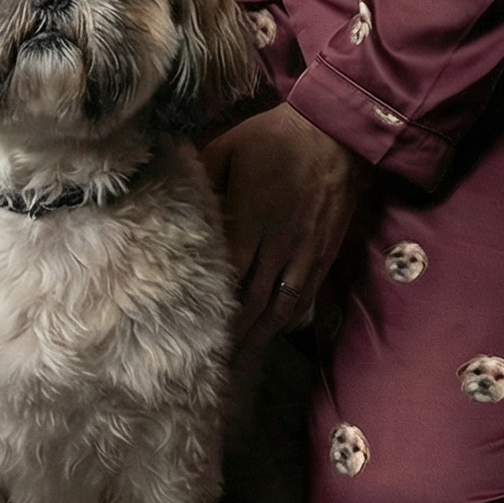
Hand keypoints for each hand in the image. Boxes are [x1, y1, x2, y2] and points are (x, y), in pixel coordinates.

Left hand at [201, 103, 368, 355]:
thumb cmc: (275, 138)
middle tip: (208, 367)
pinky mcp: (322, 256)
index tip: (191, 334)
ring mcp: (304, 254)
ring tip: (238, 365)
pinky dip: (287, 320)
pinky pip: (303, 297)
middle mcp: (278, 244)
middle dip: (232, 336)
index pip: (228, 276)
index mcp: (251, 219)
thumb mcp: (229, 146)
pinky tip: (273, 334)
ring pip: (279, 307)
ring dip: (258, 337)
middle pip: (252, 301)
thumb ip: (200, 175)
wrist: (335, 135)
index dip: (212, 309)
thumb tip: (168, 193)